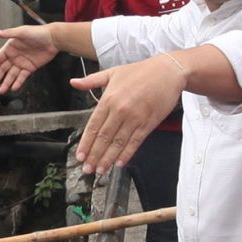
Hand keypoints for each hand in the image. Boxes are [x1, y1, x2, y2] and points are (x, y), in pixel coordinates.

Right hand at [0, 24, 59, 95]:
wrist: (53, 38)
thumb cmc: (37, 32)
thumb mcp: (21, 32)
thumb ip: (8, 34)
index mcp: (10, 48)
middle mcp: (14, 56)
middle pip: (3, 69)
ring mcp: (22, 63)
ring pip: (11, 75)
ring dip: (6, 83)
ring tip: (2, 91)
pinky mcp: (30, 67)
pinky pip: (22, 77)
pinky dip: (18, 82)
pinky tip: (14, 88)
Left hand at [73, 53, 188, 171]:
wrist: (168, 71)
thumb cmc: (140, 71)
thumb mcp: (112, 72)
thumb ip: (91, 81)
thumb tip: (73, 82)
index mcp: (109, 99)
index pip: (94, 126)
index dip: (86, 143)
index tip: (80, 155)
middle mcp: (120, 110)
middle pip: (104, 138)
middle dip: (94, 155)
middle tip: (87, 169)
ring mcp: (135, 118)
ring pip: (118, 143)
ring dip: (108, 158)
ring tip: (100, 170)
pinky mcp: (148, 123)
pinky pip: (135, 142)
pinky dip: (127, 154)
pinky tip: (119, 163)